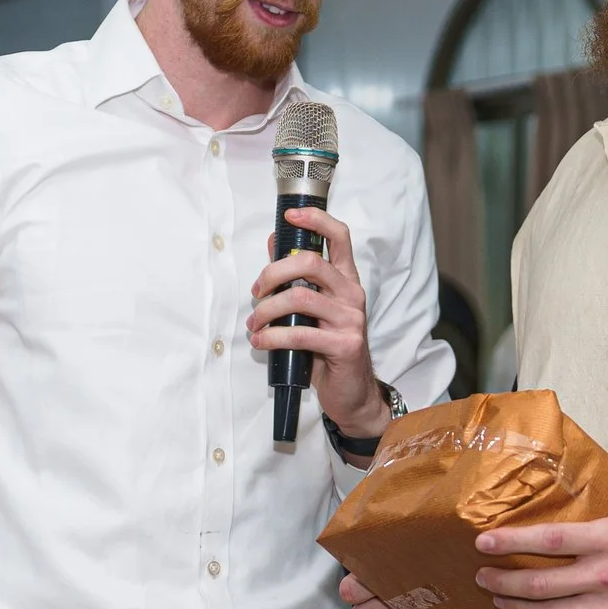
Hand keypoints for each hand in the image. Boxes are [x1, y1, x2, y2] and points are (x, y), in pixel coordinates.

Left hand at [248, 208, 385, 440]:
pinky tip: (261, 342)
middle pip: (311, 263)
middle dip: (273, 273)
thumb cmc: (327, 347)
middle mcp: (352, 294)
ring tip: (255, 325)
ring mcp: (351, 319)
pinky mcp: (345, 345)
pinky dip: (273, 337)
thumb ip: (295, 276)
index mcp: (346, 280)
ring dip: (267, 310)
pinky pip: (300, 334)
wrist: (352, 392)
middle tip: (256, 292)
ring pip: (300, 298)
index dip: (315, 220)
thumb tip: (273, 241)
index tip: (290, 216)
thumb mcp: (312, 309)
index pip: (339, 236)